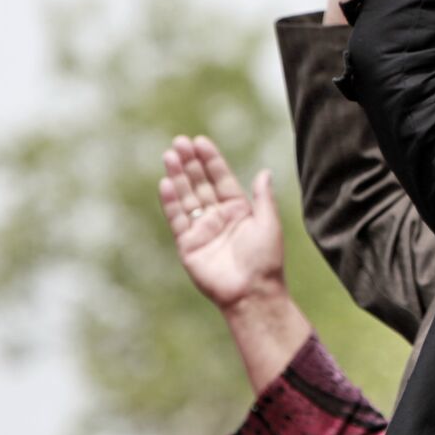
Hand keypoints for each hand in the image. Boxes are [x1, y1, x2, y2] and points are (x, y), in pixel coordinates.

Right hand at [158, 135, 283, 311]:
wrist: (252, 292)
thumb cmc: (265, 259)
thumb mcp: (268, 223)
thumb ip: (262, 197)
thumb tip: (264, 171)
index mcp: (239, 210)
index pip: (221, 179)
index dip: (211, 160)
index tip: (200, 141)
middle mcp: (219, 217)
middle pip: (201, 184)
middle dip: (190, 163)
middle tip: (179, 141)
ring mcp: (202, 230)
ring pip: (187, 198)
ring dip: (178, 176)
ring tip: (170, 154)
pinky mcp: (188, 245)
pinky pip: (178, 219)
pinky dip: (171, 201)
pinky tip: (166, 182)